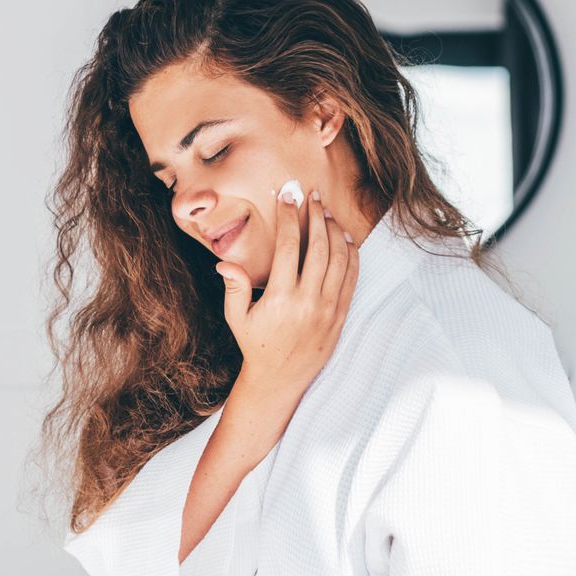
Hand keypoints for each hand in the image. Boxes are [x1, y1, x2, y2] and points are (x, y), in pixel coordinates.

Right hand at [214, 186, 359, 391]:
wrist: (279, 379)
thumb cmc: (255, 344)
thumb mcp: (236, 318)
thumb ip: (234, 287)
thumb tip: (223, 263)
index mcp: (280, 298)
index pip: (287, 246)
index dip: (288, 217)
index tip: (288, 197)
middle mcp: (307, 301)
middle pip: (318, 247)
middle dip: (315, 216)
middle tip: (312, 196)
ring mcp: (327, 309)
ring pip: (339, 260)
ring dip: (335, 232)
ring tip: (327, 213)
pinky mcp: (340, 316)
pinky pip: (352, 279)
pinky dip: (351, 256)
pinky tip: (345, 240)